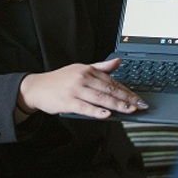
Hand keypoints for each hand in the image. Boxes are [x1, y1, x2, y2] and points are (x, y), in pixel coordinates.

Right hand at [18, 58, 147, 118]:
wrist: (37, 87)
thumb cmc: (59, 80)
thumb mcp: (79, 69)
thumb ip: (100, 67)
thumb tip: (117, 62)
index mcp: (87, 70)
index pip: (111, 81)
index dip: (126, 90)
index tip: (138, 97)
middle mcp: (82, 78)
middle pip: (109, 89)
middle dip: (127, 98)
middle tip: (140, 105)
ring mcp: (75, 90)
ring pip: (100, 98)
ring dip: (117, 105)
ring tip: (129, 110)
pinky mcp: (68, 102)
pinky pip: (85, 107)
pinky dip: (97, 111)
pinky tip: (107, 115)